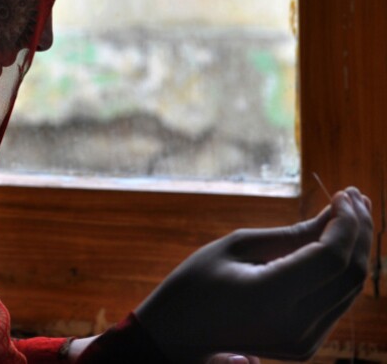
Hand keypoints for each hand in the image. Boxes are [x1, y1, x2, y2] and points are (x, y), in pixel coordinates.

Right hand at [135, 187, 372, 362]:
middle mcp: (295, 327)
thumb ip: (291, 235)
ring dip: (356, 248)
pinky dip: (343, 268)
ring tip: (352, 212)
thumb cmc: (198, 281)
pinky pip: (337, 300)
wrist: (180, 332)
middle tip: (354, 196)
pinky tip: (339, 242)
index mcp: (269, 298)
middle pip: (349, 274)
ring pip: (349, 288)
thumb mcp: (237, 247)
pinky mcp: (307, 345)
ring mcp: (304, 342)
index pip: (330, 258)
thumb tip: (336, 214)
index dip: (345, 223)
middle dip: (358, 231)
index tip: (343, 193)